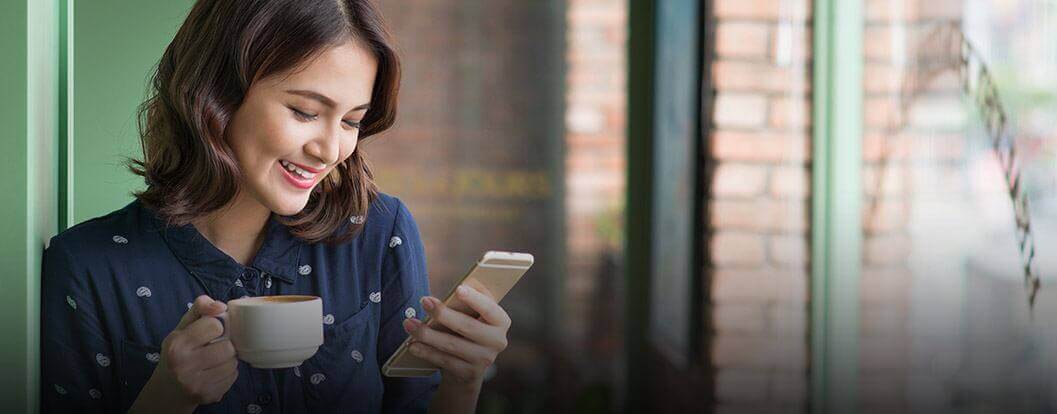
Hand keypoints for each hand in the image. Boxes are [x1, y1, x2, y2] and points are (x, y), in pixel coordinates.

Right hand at [130, 295, 237, 411]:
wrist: (168, 388)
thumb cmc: (178, 352)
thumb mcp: (182, 327)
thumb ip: (200, 308)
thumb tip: (220, 305)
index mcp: (177, 345)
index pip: (215, 325)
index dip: (215, 326)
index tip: (209, 331)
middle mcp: (184, 366)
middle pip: (228, 347)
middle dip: (224, 345)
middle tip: (214, 347)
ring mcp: (196, 384)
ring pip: (233, 363)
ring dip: (228, 359)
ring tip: (215, 359)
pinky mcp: (209, 395)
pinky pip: (233, 377)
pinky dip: (228, 373)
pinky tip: (215, 371)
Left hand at [402, 285, 510, 385]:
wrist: (468, 365)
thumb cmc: (469, 328)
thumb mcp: (474, 312)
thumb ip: (472, 297)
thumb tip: (465, 283)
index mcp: (500, 321)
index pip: (490, 309)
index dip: (475, 299)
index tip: (458, 288)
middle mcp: (497, 341)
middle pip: (467, 327)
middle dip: (443, 313)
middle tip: (424, 300)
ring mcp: (483, 359)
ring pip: (452, 345)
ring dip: (427, 334)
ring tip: (409, 323)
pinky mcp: (469, 373)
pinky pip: (444, 360)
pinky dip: (426, 352)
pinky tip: (413, 344)